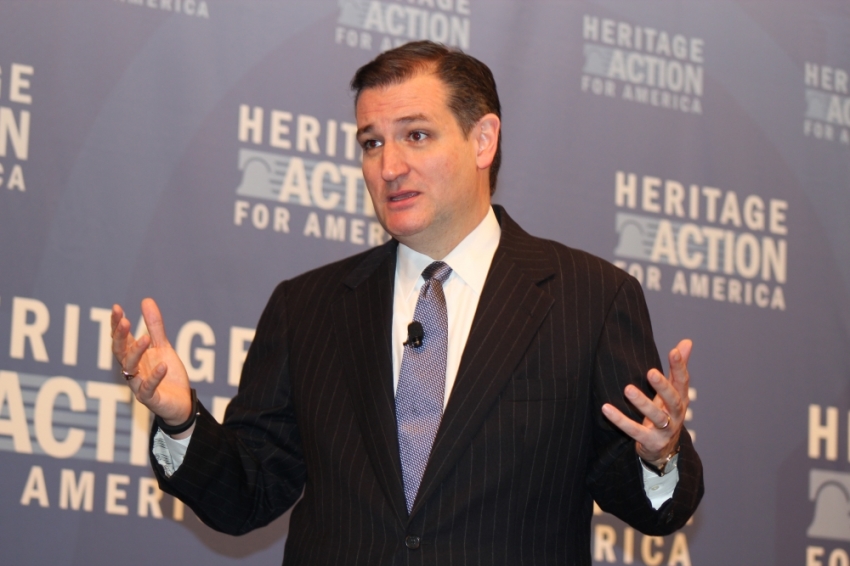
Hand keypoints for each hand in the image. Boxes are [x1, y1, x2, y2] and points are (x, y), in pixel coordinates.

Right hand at [111, 298, 191, 426]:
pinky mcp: (150, 398)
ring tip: (146, 338)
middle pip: (120, 352)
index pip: (120, 339)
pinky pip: (148, 388)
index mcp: (134, 357)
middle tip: (125, 321)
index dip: (117, 325)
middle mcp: (132, 371)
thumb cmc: (168, 374)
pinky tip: (163, 366)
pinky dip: (154, 377)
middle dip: (120, 337)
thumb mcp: (163, 347)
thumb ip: (155, 326)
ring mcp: (139, 385)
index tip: (117, 308)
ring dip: (136, 353)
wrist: (181, 401)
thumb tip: (146, 300)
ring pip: (130, 369)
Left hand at [601, 339, 691, 467]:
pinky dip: (620, 420)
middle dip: (663, 386)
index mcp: (681, 399)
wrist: (664, 450)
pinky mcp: (650, 441)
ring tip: (628, 389)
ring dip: (642, 403)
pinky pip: (635, 431)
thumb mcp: (672, 391)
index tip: (673, 351)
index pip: (683, 381)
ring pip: (656, 416)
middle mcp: (677, 414)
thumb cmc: (666, 413)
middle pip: (673, 399)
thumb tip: (687, 342)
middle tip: (651, 372)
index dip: (680, 367)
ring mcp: (665, 430)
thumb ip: (677, 368)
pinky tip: (606, 408)